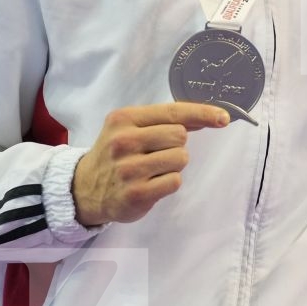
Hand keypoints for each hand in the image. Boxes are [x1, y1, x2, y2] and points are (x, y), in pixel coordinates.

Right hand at [72, 103, 228, 225]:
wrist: (83, 189)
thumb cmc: (115, 155)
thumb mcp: (129, 128)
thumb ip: (164, 121)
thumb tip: (208, 116)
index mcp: (124, 119)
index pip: (173, 112)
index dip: (202, 113)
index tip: (223, 117)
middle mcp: (124, 141)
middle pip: (180, 136)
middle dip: (176, 145)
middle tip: (155, 153)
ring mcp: (128, 169)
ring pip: (180, 159)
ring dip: (173, 165)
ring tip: (151, 170)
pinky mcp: (136, 193)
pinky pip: (175, 181)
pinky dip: (169, 182)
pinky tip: (150, 184)